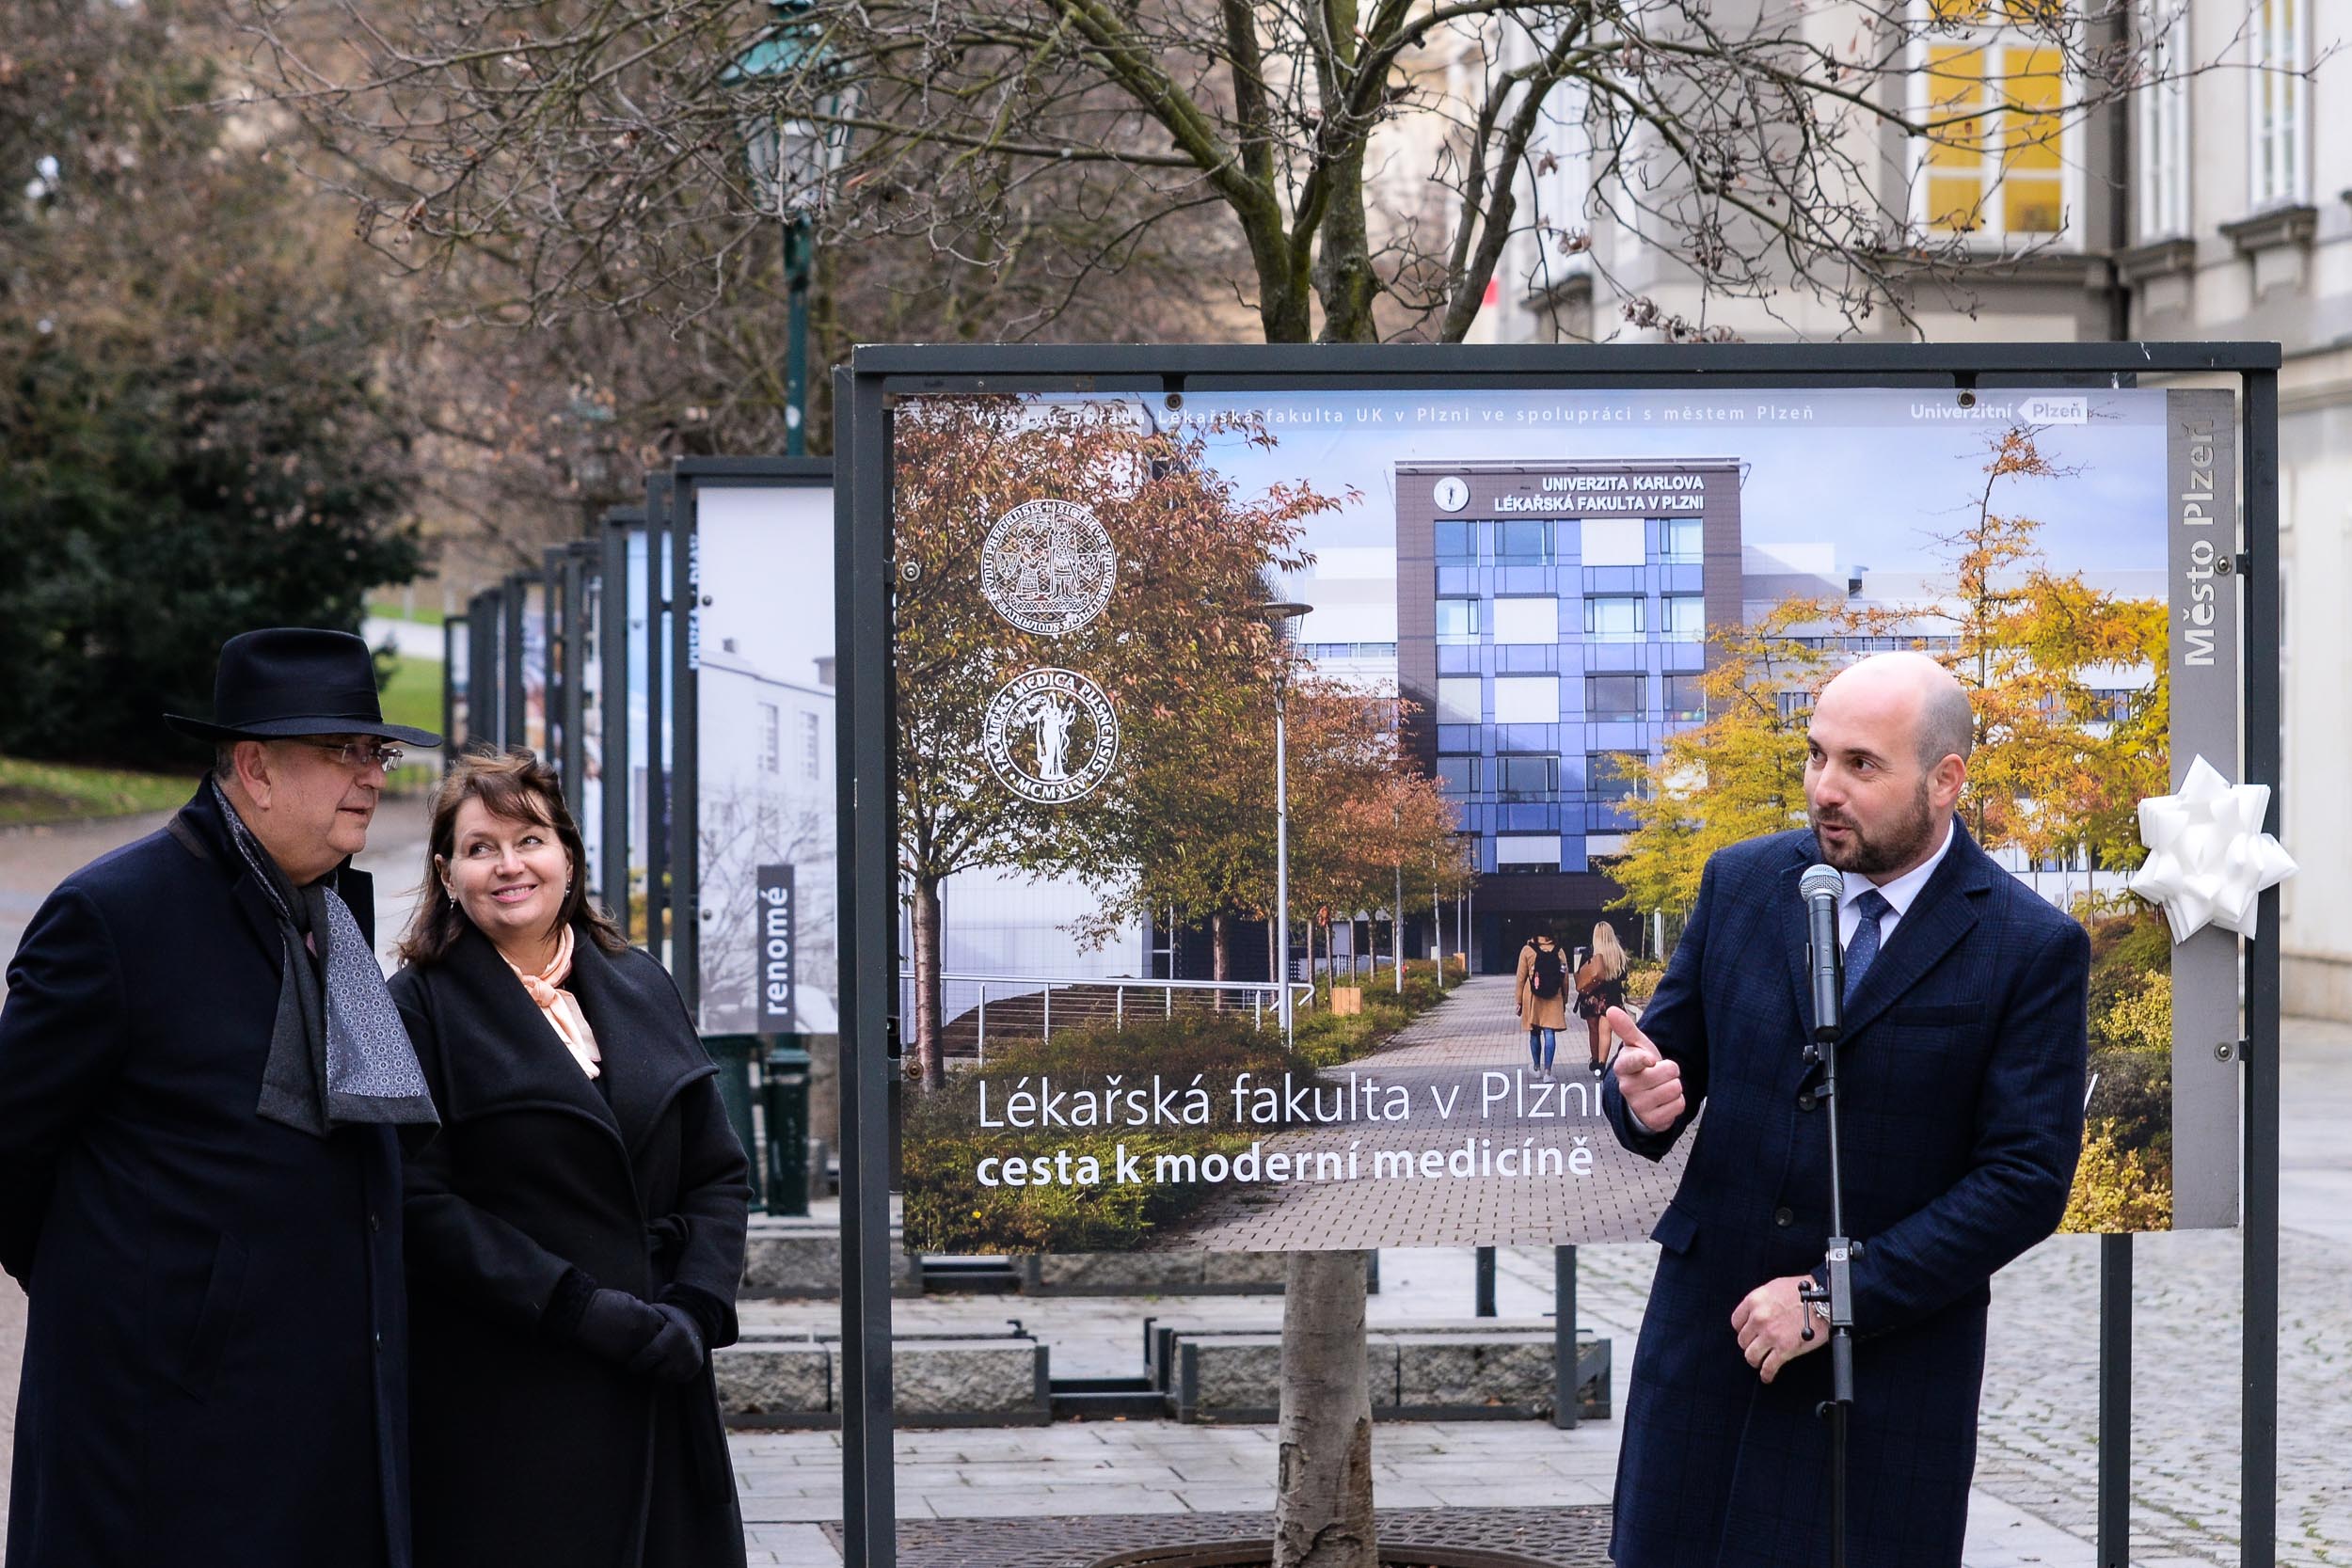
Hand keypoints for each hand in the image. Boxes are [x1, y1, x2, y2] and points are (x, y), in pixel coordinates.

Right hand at [570, 1286, 667, 1367]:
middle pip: (659, 1340)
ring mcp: (633, 1344)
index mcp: (645, 1314)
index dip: (659, 1327)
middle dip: (656, 1340)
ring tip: (644, 1351)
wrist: (583, 1313)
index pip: (663, 1325)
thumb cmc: (604, 1302)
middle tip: (653, 1343)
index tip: (655, 1330)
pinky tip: (632, 1356)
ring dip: (647, 1351)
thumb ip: (643, 1310)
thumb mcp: (629, 1300)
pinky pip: (635, 1359)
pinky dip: (635, 1358)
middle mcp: (643, 1329)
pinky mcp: (621, 1355)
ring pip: (649, 1352)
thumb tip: (651, 1317)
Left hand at [629, 1301, 706, 1384]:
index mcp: (676, 1332)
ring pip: (667, 1376)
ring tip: (652, 1364)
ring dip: (657, 1373)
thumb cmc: (670, 1319)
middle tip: (638, 1366)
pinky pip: (677, 1378)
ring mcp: (693, 1359)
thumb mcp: (661, 1312)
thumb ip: (646, 1319)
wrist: (698, 1323)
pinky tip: (664, 1366)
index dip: (637, 1363)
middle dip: (646, 1370)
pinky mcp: (695, 1368)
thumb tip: (625, 1325)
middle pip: (659, 1369)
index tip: (629, 1365)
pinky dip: (668, 1375)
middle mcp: (686, 1347)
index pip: (652, 1354)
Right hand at [1606, 1007, 1684, 1129]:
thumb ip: (1626, 1028)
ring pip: (1675, 1089)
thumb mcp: (1636, 1045)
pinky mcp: (1652, 1121)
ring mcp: (1639, 1106)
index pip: (1635, 1061)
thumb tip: (1611, 1009)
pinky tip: (1665, 1101)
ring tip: (1663, 1086)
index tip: (1651, 1060)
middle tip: (1660, 1072)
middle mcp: (1627, 1087)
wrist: (1642, 1096)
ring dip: (1675, 1087)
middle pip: (1669, 1072)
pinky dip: (1677, 1103)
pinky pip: (1679, 1106)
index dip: (1645, 1059)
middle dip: (1671, 1071)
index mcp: (1622, 1067)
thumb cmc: (1642, 1066)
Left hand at [1731, 1274, 1824, 1383]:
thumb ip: (1762, 1302)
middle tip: (1757, 1347)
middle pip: (1743, 1340)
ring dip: (1755, 1360)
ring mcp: (1770, 1335)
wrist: (1825, 1300)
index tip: (1748, 1334)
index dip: (1743, 1330)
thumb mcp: (1774, 1288)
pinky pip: (1769, 1367)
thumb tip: (1757, 1312)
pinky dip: (1766, 1374)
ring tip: (1761, 1361)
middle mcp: (1758, 1318)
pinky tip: (1767, 1376)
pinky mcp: (1784, 1349)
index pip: (1736, 1322)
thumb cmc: (1804, 1292)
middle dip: (1750, 1345)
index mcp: (1754, 1301)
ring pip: (1751, 1355)